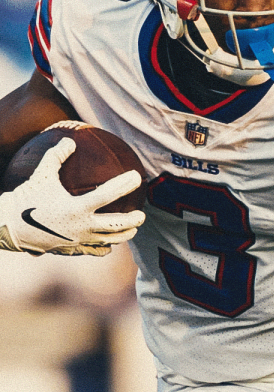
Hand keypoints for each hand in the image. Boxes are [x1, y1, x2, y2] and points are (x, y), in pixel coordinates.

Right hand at [0, 136, 144, 255]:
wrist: (10, 227)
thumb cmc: (26, 198)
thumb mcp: (41, 174)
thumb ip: (57, 156)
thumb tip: (70, 141)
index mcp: (77, 207)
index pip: (109, 195)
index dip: (124, 184)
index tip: (136, 176)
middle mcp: (82, 226)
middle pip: (117, 225)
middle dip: (133, 220)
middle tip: (142, 214)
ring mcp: (79, 241)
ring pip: (110, 240)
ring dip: (124, 235)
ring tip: (133, 229)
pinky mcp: (73, 249)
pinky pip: (96, 251)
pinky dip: (105, 247)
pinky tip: (110, 244)